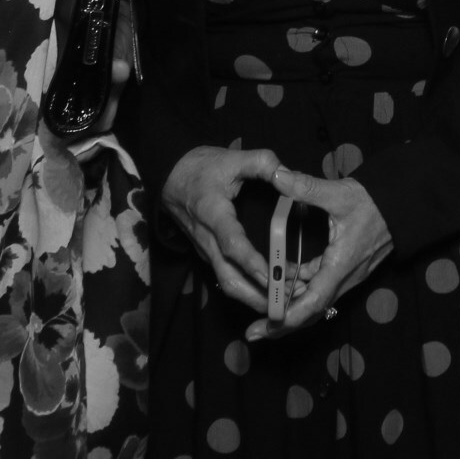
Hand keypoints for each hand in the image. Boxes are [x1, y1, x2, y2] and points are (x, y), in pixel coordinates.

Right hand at [160, 145, 281, 312]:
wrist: (170, 177)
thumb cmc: (201, 167)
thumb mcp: (231, 157)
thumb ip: (262, 162)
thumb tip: (288, 174)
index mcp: (212, 214)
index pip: (232, 244)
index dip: (252, 262)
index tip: (274, 276)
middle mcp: (207, 239)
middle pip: (229, 278)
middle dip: (258, 295)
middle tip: (290, 300)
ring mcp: (206, 250)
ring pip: (227, 284)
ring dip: (255, 298)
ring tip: (287, 301)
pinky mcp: (208, 255)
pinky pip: (227, 278)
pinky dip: (249, 290)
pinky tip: (272, 292)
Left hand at [246, 168, 393, 340]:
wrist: (402, 204)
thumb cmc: (374, 201)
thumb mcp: (339, 193)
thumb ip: (306, 187)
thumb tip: (277, 176)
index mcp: (341, 265)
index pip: (313, 302)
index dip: (288, 317)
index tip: (265, 325)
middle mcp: (343, 278)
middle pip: (310, 312)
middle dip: (281, 323)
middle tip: (253, 332)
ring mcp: (345, 276)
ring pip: (314, 301)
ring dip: (289, 306)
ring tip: (262, 306)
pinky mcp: (344, 270)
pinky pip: (319, 287)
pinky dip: (299, 288)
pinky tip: (284, 276)